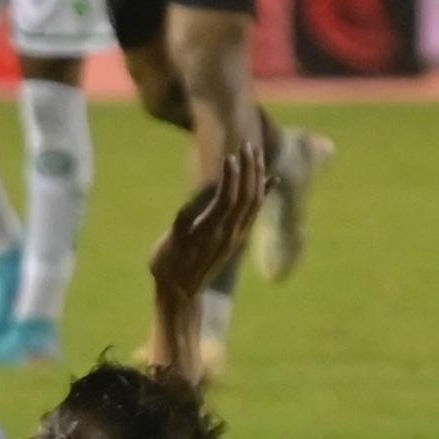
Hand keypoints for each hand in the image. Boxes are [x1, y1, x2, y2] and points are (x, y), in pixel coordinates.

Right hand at [148, 145, 269, 304]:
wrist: (182, 293)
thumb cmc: (167, 266)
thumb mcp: (168, 245)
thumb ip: (182, 223)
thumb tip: (191, 204)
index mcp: (210, 233)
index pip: (227, 200)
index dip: (231, 178)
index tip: (230, 156)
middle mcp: (229, 234)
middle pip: (246, 197)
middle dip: (249, 170)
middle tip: (248, 145)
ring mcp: (236, 236)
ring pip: (253, 202)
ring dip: (256, 176)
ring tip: (256, 153)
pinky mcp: (238, 237)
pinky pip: (254, 211)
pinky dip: (263, 193)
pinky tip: (270, 179)